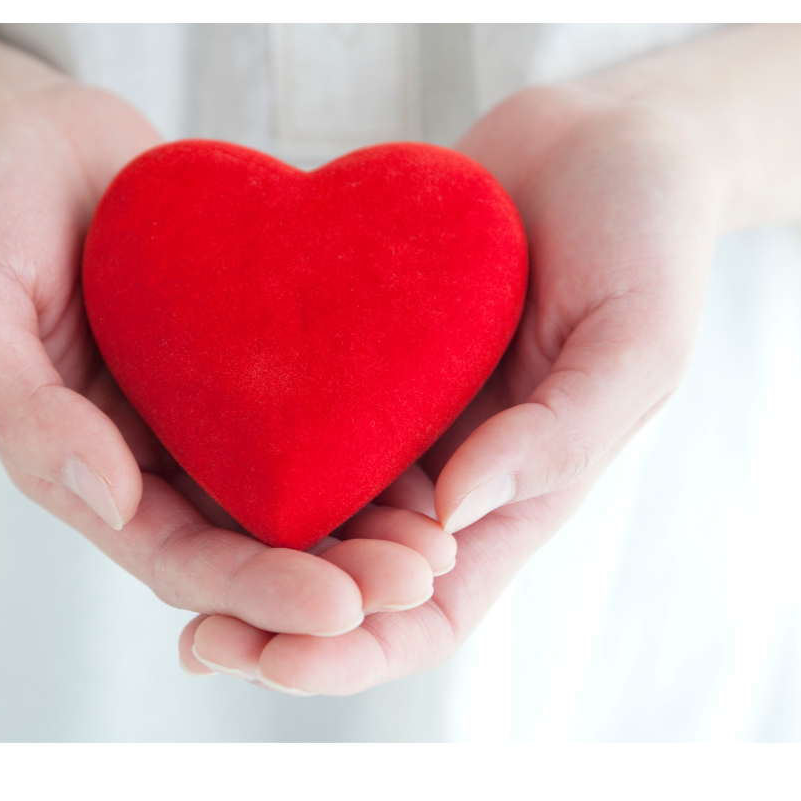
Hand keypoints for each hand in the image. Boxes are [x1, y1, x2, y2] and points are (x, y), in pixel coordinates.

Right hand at [0, 75, 455, 652]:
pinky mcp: (244, 351)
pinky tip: (431, 443)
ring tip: (440, 541)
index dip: (256, 590)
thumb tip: (109, 496)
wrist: (23, 131)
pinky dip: (365, 435)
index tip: (338, 609)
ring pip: (293, 486)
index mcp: (83, 466)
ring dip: (365, 522)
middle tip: (417, 580)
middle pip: (251, 540)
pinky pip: (310, 403)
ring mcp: (202, 404)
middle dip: (333, 572)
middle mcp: (152, 452)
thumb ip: (20, 407)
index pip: (177, 557)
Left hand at [185, 82, 721, 692]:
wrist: (597, 141)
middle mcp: (440, 471)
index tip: (278, 660)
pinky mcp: (354, 353)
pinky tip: (167, 442)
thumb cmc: (644, 238)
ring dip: (236, 546)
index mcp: (514, 497)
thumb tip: (455, 513)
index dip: (357, 655)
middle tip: (198, 640)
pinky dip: (237, 441)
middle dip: (273, 621)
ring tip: (155, 563)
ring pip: (301, 504)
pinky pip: (287, 409)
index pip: (431, 613)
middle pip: (347, 579)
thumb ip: (561, 431)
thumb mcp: (637, 337)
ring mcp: (392, 413)